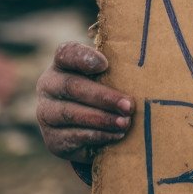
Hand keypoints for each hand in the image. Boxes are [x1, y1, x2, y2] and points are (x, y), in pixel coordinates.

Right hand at [36, 42, 133, 161]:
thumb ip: (117, 68)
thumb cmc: (103, 91)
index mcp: (61, 63)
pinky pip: (74, 137)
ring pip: (71, 115)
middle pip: (72, 87)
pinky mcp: (53, 139)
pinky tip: (116, 135)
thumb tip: (147, 69)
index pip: (66, 53)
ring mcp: (46, 113)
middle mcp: (48, 86)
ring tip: (126, 122)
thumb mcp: (107, 76)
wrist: (86, 127)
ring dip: (102, 119)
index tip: (105, 64)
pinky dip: (98, 136)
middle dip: (103, 97)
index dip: (83, 58)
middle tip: (129, 105)